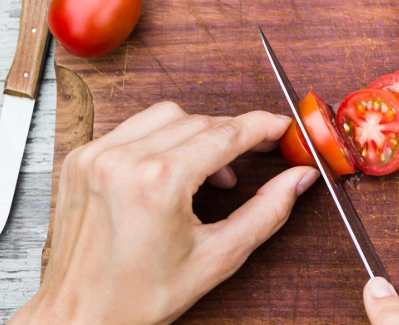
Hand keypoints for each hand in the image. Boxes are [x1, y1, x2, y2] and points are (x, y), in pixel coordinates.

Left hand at [9, 102, 319, 324]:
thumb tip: (298, 179)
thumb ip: (266, 212)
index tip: (282, 126)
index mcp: (157, 183)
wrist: (79, 315)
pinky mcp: (82, 158)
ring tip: (212, 168)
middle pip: (199, 121)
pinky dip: (163, 138)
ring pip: (167, 115)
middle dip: (234, 133)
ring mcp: (97, 156)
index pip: (225, 134)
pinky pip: (134, 127)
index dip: (262, 126)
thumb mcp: (217, 258)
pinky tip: (174, 166)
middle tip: (258, 151)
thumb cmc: (139, 296)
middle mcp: (122, 160)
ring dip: (198, 132)